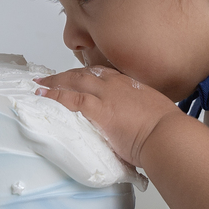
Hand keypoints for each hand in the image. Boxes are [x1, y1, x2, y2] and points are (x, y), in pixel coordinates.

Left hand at [34, 66, 178, 168]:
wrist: (167, 135)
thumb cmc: (166, 129)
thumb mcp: (154, 113)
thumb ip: (140, 114)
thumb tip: (136, 124)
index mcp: (130, 84)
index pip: (102, 74)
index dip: (86, 74)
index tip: (77, 76)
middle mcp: (116, 85)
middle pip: (84, 74)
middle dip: (66, 75)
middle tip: (51, 78)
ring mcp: (106, 95)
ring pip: (74, 81)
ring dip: (55, 82)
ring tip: (40, 84)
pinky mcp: (98, 109)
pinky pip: (70, 98)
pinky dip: (54, 95)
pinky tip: (43, 95)